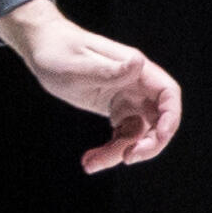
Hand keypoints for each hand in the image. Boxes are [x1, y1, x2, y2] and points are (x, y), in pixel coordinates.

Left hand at [0, 0, 181, 173]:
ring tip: (90, 164)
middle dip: (148, 144)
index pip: (168, 94)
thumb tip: (139, 64)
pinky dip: (110, 150)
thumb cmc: (58, 50)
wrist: (41, 48)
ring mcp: (127, 98)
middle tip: (126, 159)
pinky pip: (122, 135)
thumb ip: (109, 70)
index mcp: (135, 69)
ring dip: (119, 152)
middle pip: (158, 120)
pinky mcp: (114, 109)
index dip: (170, 118)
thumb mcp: (78, 64)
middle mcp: (137, 84)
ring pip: (137, 133)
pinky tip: (90, 160)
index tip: (157, 137)